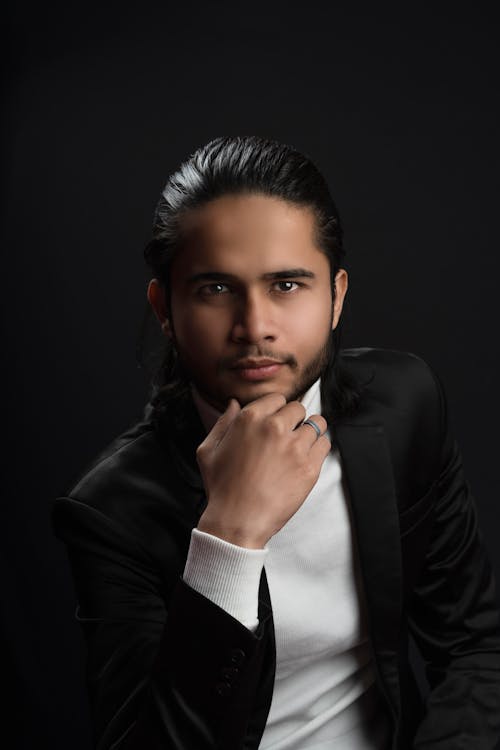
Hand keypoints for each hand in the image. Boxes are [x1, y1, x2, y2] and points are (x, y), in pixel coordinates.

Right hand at [196, 393, 330, 547]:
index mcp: (250, 419)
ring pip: (316, 423)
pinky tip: (306, 458)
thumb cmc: (221, 488)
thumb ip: (222, 422)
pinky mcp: (309, 467)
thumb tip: (233, 404)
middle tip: (286, 437)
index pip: (277, 399)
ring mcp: (295, 447)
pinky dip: (318, 449)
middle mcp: (274, 427)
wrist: (237, 521)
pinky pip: (325, 444)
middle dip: (293, 420)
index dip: (276, 410)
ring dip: (309, 432)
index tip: (275, 422)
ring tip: (300, 446)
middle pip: (298, 408)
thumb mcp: (208, 451)